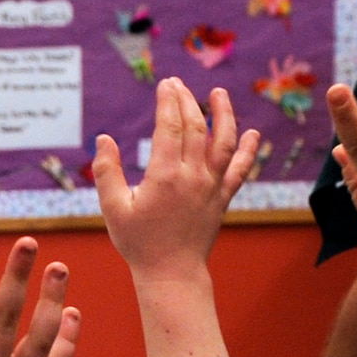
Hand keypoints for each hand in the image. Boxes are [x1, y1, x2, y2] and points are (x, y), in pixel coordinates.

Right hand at [93, 79, 258, 281]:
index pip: (169, 128)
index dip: (168, 103)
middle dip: (186, 101)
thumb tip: (104, 139)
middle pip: (195, 128)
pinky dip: (249, 149)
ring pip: (224, 142)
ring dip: (224, 115)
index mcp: (164, 176)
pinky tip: (252, 132)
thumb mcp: (112, 208)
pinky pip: (240, 169)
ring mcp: (212, 187)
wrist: (171, 273)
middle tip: (177, 83)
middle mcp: (193, 177)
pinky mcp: (222, 199)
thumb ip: (107, 171)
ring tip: (219, 94)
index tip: (165, 84)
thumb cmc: (138, 242)